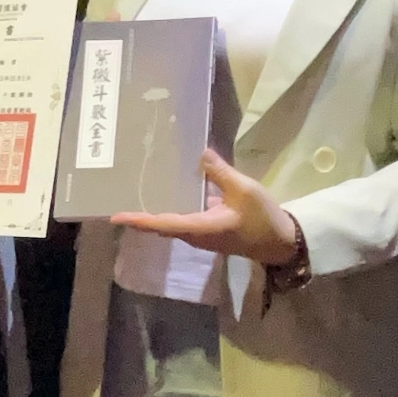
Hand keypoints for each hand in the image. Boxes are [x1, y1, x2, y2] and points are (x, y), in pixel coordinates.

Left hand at [112, 148, 300, 265]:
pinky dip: (175, 207)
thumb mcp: (244, 189)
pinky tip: (175, 188)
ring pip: (173, 223)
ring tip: (141, 190)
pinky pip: (186, 220)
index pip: (162, 224)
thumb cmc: (262, 218)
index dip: (139, 220)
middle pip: (162, 225)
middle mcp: (195, 235)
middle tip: (122, 197)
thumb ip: (220, 172)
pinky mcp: (210, 232)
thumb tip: (200, 154)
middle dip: (142, 215)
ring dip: (157, 211)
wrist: (281, 242)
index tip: (116, 216)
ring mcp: (202, 236)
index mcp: (200, 227)